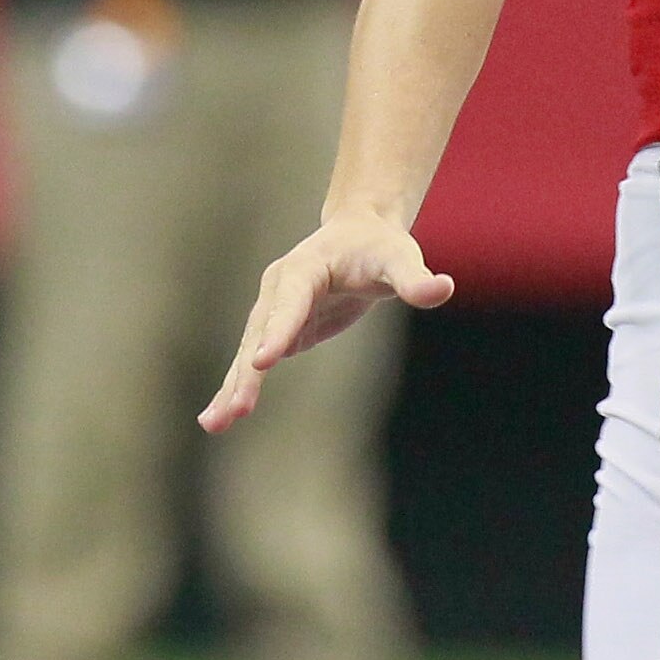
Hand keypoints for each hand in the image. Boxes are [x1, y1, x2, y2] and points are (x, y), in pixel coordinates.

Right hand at [200, 214, 452, 432]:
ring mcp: (274, 312)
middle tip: (236, 409)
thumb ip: (416, 280)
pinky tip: (224, 417)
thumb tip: (444, 288)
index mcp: (303, 269)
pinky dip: (239, 389)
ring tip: (214, 423)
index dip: (277, 331)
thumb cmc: (381, 247)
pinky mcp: (281, 331)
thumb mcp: (401, 260)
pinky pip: (254, 363)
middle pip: (259, 333)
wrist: (360, 236)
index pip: (289, 302)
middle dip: (247, 372)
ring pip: (249, 352)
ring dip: (233, 388)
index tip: (261, 362)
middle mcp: (279, 290)